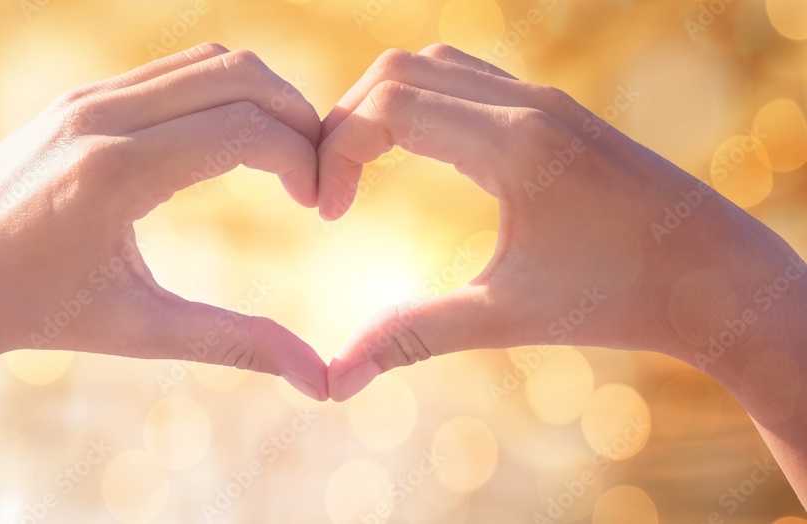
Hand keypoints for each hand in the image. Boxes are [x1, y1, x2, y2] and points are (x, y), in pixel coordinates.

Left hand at [0, 45, 332, 519]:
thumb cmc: (36, 315)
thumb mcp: (140, 329)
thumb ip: (236, 344)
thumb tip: (319, 380)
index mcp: (115, 172)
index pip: (246, 128)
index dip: (304, 159)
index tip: (322, 205)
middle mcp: (99, 116)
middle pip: (239, 74)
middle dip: (298, 117)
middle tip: (316, 175)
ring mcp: (85, 97)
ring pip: (209, 60)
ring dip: (262, 98)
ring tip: (284, 159)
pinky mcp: (78, 97)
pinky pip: (172, 71)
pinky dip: (221, 94)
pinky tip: (231, 147)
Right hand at [319, 44, 805, 501]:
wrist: (716, 277)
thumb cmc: (617, 300)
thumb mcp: (504, 318)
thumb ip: (412, 337)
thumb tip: (334, 381)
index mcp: (513, 146)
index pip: (387, 106)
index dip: (336, 151)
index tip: (328, 210)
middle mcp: (526, 104)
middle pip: (397, 70)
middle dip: (345, 123)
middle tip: (332, 186)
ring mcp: (543, 99)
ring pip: (433, 64)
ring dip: (383, 105)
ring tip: (362, 167)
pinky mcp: (554, 109)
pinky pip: (468, 78)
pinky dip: (424, 101)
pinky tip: (418, 155)